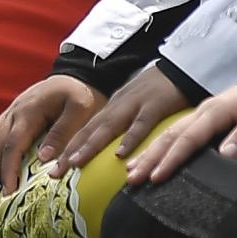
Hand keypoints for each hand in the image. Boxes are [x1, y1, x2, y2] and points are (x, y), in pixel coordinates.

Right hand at [0, 75, 103, 203]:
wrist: (76, 74)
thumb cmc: (80, 94)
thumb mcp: (80, 109)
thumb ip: (62, 132)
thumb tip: (43, 158)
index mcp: (31, 112)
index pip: (14, 144)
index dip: (8, 169)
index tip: (6, 192)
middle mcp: (15, 112)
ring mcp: (11, 113)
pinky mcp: (11, 115)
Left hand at [58, 64, 192, 171]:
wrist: (184, 65)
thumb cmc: (161, 92)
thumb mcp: (136, 107)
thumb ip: (124, 126)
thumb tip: (112, 154)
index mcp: (114, 107)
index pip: (87, 129)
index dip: (69, 148)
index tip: (52, 168)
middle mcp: (120, 104)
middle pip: (91, 130)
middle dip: (70, 150)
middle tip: (53, 172)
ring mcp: (136, 103)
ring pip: (109, 126)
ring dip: (91, 145)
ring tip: (75, 163)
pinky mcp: (156, 104)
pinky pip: (142, 124)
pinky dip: (130, 139)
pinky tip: (120, 155)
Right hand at [122, 79, 236, 187]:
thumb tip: (227, 153)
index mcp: (216, 110)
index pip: (190, 137)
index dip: (172, 158)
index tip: (157, 177)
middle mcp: (202, 111)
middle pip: (170, 135)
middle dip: (150, 157)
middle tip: (132, 179)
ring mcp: (199, 114)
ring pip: (168, 134)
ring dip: (149, 153)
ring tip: (130, 173)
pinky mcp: (201, 120)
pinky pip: (174, 134)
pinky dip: (158, 148)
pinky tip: (148, 160)